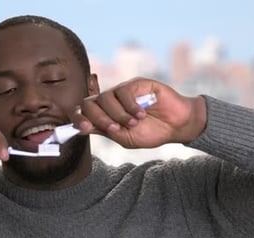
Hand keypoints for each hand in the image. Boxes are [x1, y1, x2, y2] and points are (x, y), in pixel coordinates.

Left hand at [72, 77, 206, 147]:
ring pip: (105, 97)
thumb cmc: (151, 132)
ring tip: (133, 123)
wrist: (176, 126)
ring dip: (118, 114)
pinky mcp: (136, 84)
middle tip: (115, 129)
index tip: (84, 127)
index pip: (83, 111)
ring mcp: (123, 91)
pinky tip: (141, 115)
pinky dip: (131, 106)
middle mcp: (110, 101)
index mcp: (105, 115)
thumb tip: (83, 128)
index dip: (78, 118)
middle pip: (89, 103)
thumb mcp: (125, 138)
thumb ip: (105, 131)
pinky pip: (124, 92)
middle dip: (99, 118)